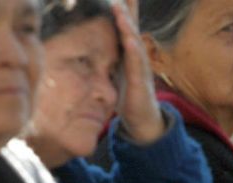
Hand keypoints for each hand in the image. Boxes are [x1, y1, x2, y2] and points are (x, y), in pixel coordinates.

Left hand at [111, 0, 165, 143]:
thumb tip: (89, 47)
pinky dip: (133, 49)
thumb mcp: (116, 73)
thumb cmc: (130, 96)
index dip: (124, 9)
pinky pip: (137, 62)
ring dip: (127, 24)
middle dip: (127, 9)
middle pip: (132, 27)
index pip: (126, 26)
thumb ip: (108, 58)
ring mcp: (141, 68)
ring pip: (134, 41)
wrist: (143, 120)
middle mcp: (137, 57)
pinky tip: (128, 38)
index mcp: (129, 53)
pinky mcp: (140, 81)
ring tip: (120, 9)